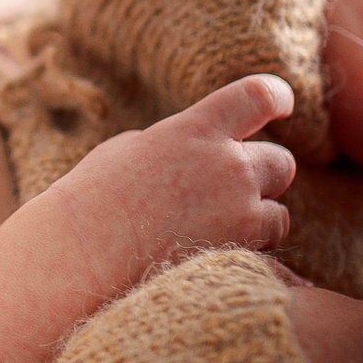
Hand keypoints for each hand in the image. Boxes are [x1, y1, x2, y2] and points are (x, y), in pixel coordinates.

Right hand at [31, 74, 298, 301]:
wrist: (79, 252)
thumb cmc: (91, 199)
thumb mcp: (128, 150)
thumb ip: (174, 145)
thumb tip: (196, 156)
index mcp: (196, 130)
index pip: (256, 97)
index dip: (276, 97)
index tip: (283, 105)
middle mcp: (227, 167)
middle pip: (280, 162)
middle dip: (261, 176)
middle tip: (227, 195)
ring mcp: (238, 213)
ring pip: (279, 215)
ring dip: (256, 221)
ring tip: (212, 236)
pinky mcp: (240, 256)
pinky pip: (271, 259)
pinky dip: (254, 260)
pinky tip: (228, 265)